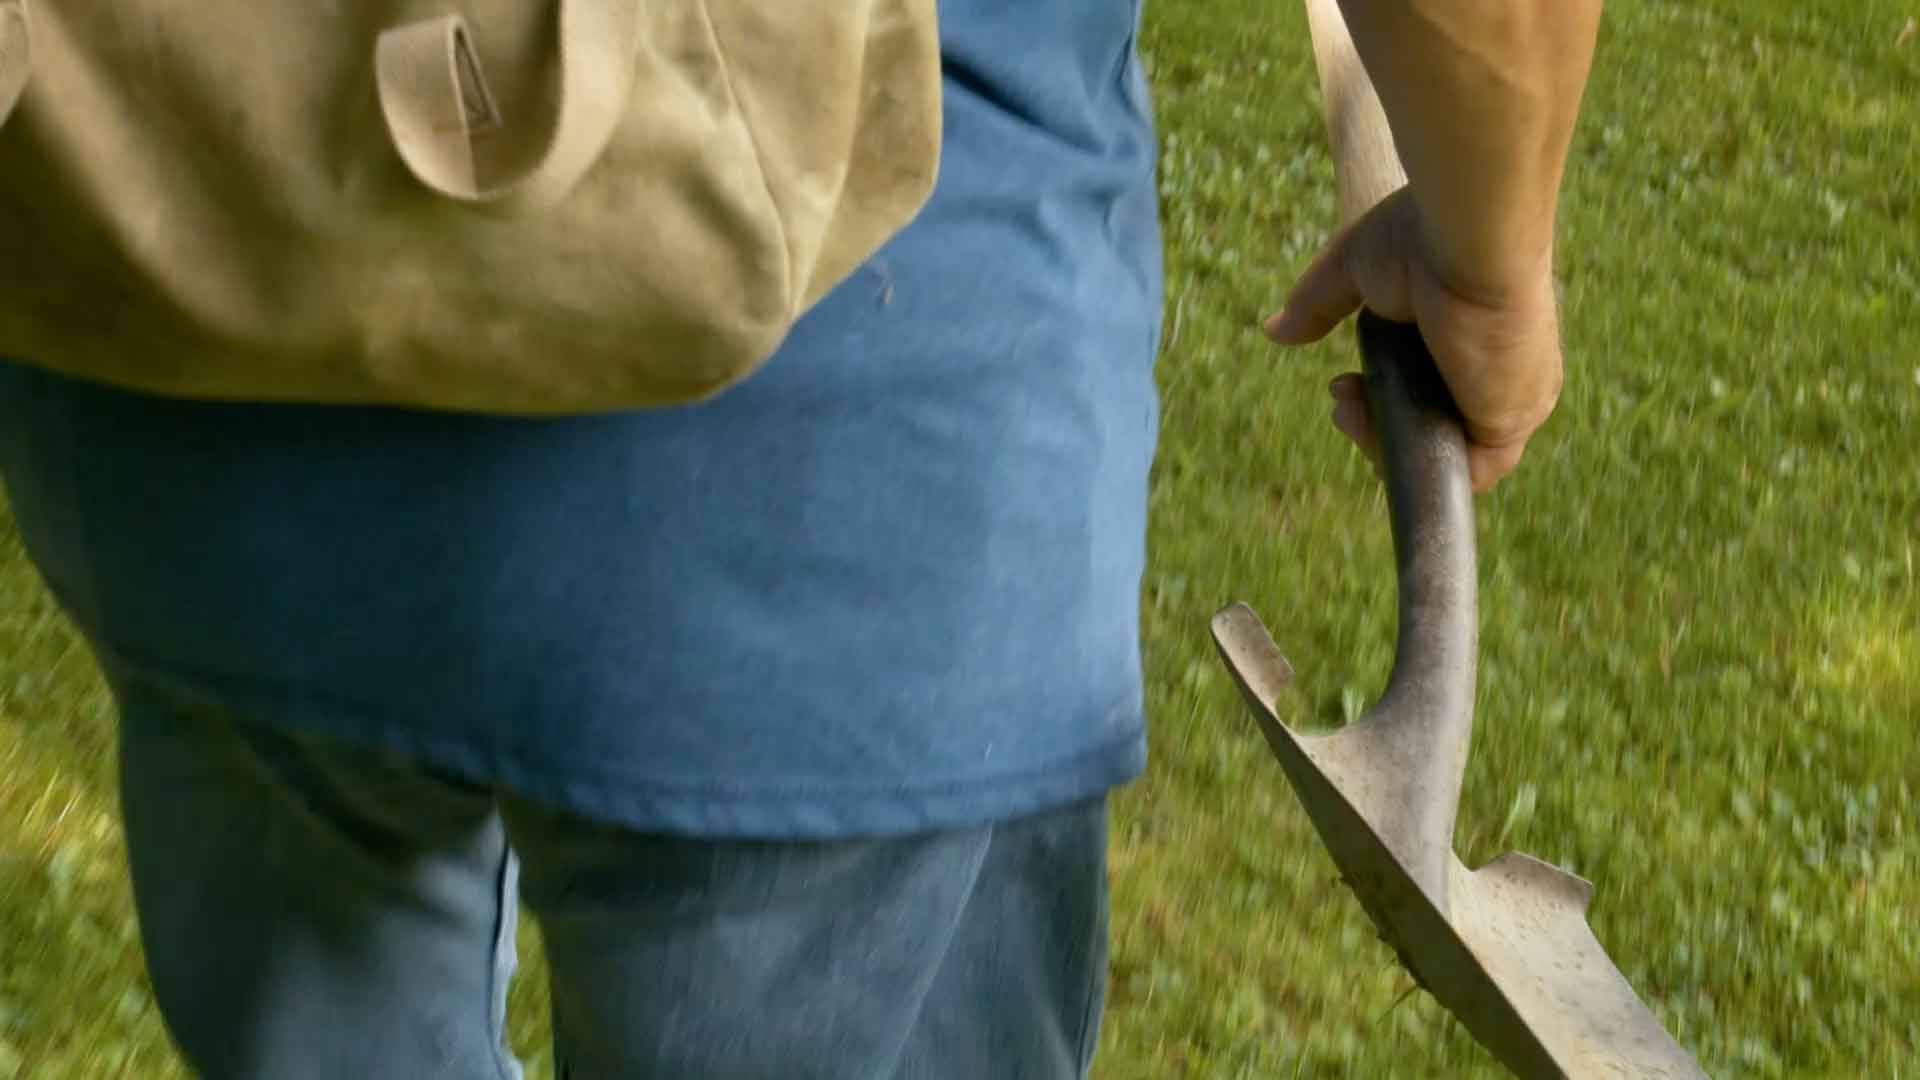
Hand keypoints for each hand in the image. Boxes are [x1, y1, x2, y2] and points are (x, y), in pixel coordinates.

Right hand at [1262, 188, 1562, 492]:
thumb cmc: (1425, 239)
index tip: (1343, 383)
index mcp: (1476, 340)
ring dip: (1387, 447)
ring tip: (1352, 414)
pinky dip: (1418, 468)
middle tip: (1343, 401)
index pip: (1430, 394)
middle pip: (1432, 429)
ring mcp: (1510, 401)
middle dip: (1375, 424)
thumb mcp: (1355, 269)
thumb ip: (1319, 304)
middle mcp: (1500, 376)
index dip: (1379, 399)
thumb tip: (1273, 331)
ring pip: (1445, 455)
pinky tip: (1375, 435)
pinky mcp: (1511, 422)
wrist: (1469, 238)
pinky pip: (1467, 474)